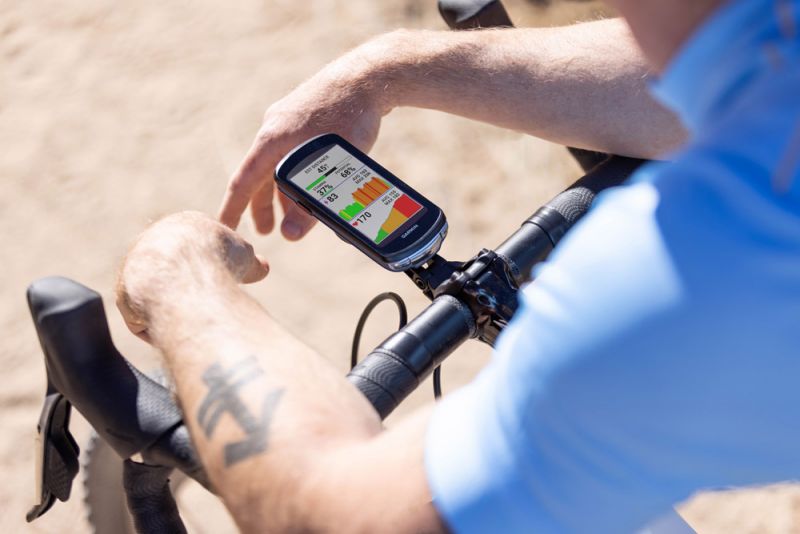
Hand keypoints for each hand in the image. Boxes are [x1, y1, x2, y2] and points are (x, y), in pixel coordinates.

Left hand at [116, 211, 268, 341]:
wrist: (185, 273)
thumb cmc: (220, 258)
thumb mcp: (246, 256)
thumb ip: (250, 262)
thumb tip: (261, 268)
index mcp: (183, 225)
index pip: (198, 248)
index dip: (215, 268)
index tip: (225, 283)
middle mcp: (153, 241)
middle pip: (175, 273)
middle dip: (192, 290)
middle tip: (212, 307)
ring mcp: (134, 267)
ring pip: (158, 296)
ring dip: (177, 310)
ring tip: (196, 321)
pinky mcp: (123, 293)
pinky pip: (143, 316)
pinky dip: (161, 326)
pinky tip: (177, 329)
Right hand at [218, 39, 390, 239]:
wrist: (370, 75)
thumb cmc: (352, 118)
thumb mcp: (334, 168)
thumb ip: (310, 206)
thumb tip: (290, 236)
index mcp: (272, 139)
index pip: (243, 182)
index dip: (233, 209)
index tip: (224, 229)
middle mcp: (274, 127)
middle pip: (259, 174)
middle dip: (262, 205)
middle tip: (266, 232)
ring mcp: (288, 119)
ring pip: (277, 162)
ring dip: (281, 189)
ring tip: (292, 213)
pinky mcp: (304, 115)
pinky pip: (290, 149)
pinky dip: (294, 172)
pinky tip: (310, 182)